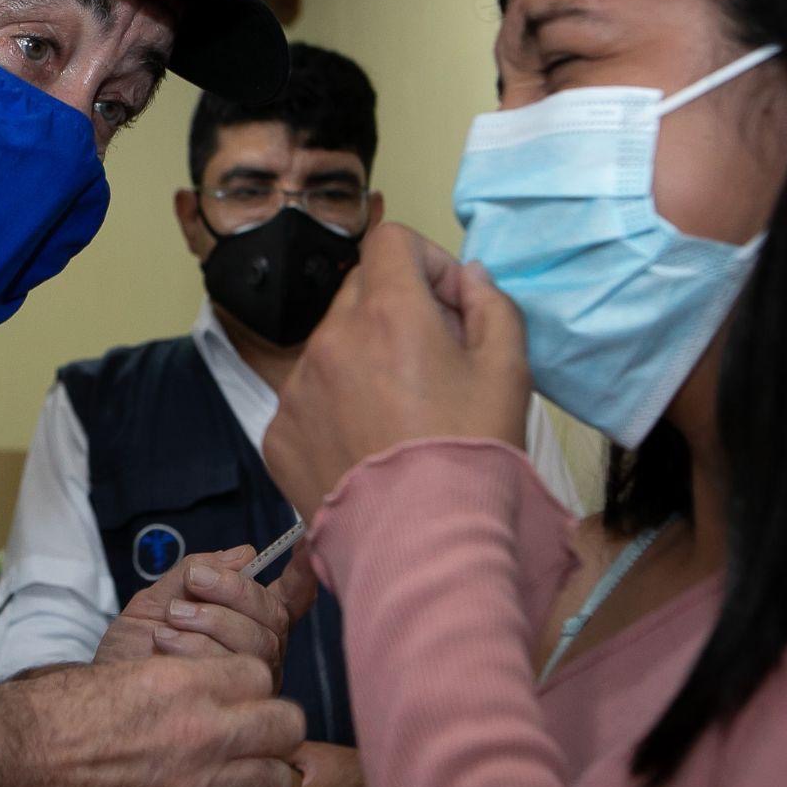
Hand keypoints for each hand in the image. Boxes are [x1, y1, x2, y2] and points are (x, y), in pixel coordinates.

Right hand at [0, 652, 303, 786]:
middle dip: (272, 734)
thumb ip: (159, 683)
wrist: (4, 772)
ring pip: (277, 783)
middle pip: (287, 725)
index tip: (232, 703)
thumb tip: (173, 686)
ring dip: (258, 785)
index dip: (248, 690)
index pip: (260, 674)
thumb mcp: (106, 676)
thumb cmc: (40, 717)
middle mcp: (203, 731)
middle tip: (247, 744)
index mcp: (182, 681)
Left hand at [93, 546, 296, 684]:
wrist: (102, 695)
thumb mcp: (158, 598)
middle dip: (235, 592)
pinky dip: (196, 647)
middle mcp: (262, 653)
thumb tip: (245, 554)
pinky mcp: (237, 710)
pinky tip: (164, 643)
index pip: (291, 597)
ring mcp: (254, 686)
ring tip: (171, 616)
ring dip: (212, 620)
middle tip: (193, 580)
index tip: (305, 547)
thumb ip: (195, 572)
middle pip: (275, 616)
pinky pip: (235, 672)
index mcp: (250, 621)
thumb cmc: (133, 649)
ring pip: (259, 643)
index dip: (304, 574)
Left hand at [263, 223, 530, 520]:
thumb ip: (492, 306)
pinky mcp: (278, 433)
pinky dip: (334, 410)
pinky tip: (367, 449)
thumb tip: (468, 278)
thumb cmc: (470, 454)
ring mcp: (296, 388)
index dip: (427, 263)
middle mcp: (329, 339)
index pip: (391, 242)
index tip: (450, 305)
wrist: (421, 544)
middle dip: (396, 312)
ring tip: (399, 417)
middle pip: (359, 293)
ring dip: (362, 361)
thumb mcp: (508, 371)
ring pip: (331, 348)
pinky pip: (307, 400)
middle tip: (432, 364)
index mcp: (387, 311)